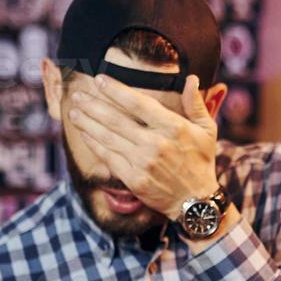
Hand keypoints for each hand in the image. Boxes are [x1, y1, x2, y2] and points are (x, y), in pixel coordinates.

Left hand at [67, 73, 219, 219]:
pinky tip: (84, 134)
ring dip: (87, 123)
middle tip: (77, 94)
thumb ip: (196, 103)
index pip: (138, 103)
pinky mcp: (134, 179)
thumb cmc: (201, 161)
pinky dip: (94, 144)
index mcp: (173, 128)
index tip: (99, 79)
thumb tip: (191, 78)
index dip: (115, 90)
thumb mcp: (207, 130)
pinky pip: (109, 158)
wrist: (195, 201)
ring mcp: (143, 163)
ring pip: (108, 137)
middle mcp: (156, 144)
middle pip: (116, 119)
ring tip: (74, 112)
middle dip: (93, 105)